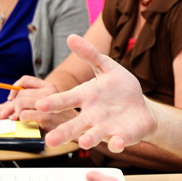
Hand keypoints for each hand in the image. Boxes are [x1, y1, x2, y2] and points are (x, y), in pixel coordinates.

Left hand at [0, 75, 52, 119]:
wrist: (73, 128)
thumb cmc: (56, 115)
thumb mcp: (47, 102)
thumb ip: (29, 99)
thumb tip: (3, 104)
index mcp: (48, 86)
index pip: (25, 80)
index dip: (14, 88)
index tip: (10, 98)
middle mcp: (49, 92)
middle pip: (20, 93)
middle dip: (9, 105)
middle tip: (3, 114)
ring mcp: (48, 104)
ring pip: (20, 102)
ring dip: (15, 111)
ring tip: (16, 117)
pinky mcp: (46, 117)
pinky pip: (24, 114)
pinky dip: (20, 119)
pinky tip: (24, 121)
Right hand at [37, 34, 155, 150]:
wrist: (140, 108)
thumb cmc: (119, 88)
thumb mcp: (107, 67)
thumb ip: (90, 54)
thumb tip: (71, 37)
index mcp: (85, 97)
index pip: (66, 100)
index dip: (53, 103)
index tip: (40, 105)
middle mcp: (91, 116)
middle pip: (74, 125)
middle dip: (63, 132)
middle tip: (50, 140)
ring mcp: (105, 128)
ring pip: (93, 136)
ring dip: (89, 139)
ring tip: (85, 141)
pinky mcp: (120, 137)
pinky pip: (117, 142)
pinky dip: (117, 143)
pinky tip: (118, 143)